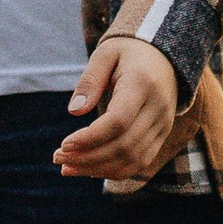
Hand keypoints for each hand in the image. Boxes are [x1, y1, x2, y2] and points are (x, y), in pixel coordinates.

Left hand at [55, 35, 182, 181]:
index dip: (90, 138)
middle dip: (88, 157)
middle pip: (124, 145)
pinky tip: (90, 169)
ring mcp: (163, 124)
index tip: (64, 143)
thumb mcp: (105, 54)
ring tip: (68, 167)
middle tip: (58, 157)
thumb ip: (89, 80)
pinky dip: (114, 171)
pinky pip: (141, 162)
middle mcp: (158, 109)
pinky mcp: (162, 135)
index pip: (118, 121)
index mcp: (143, 85)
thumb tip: (74, 112)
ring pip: (133, 159)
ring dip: (98, 168)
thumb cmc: (128, 53)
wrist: (164, 55)